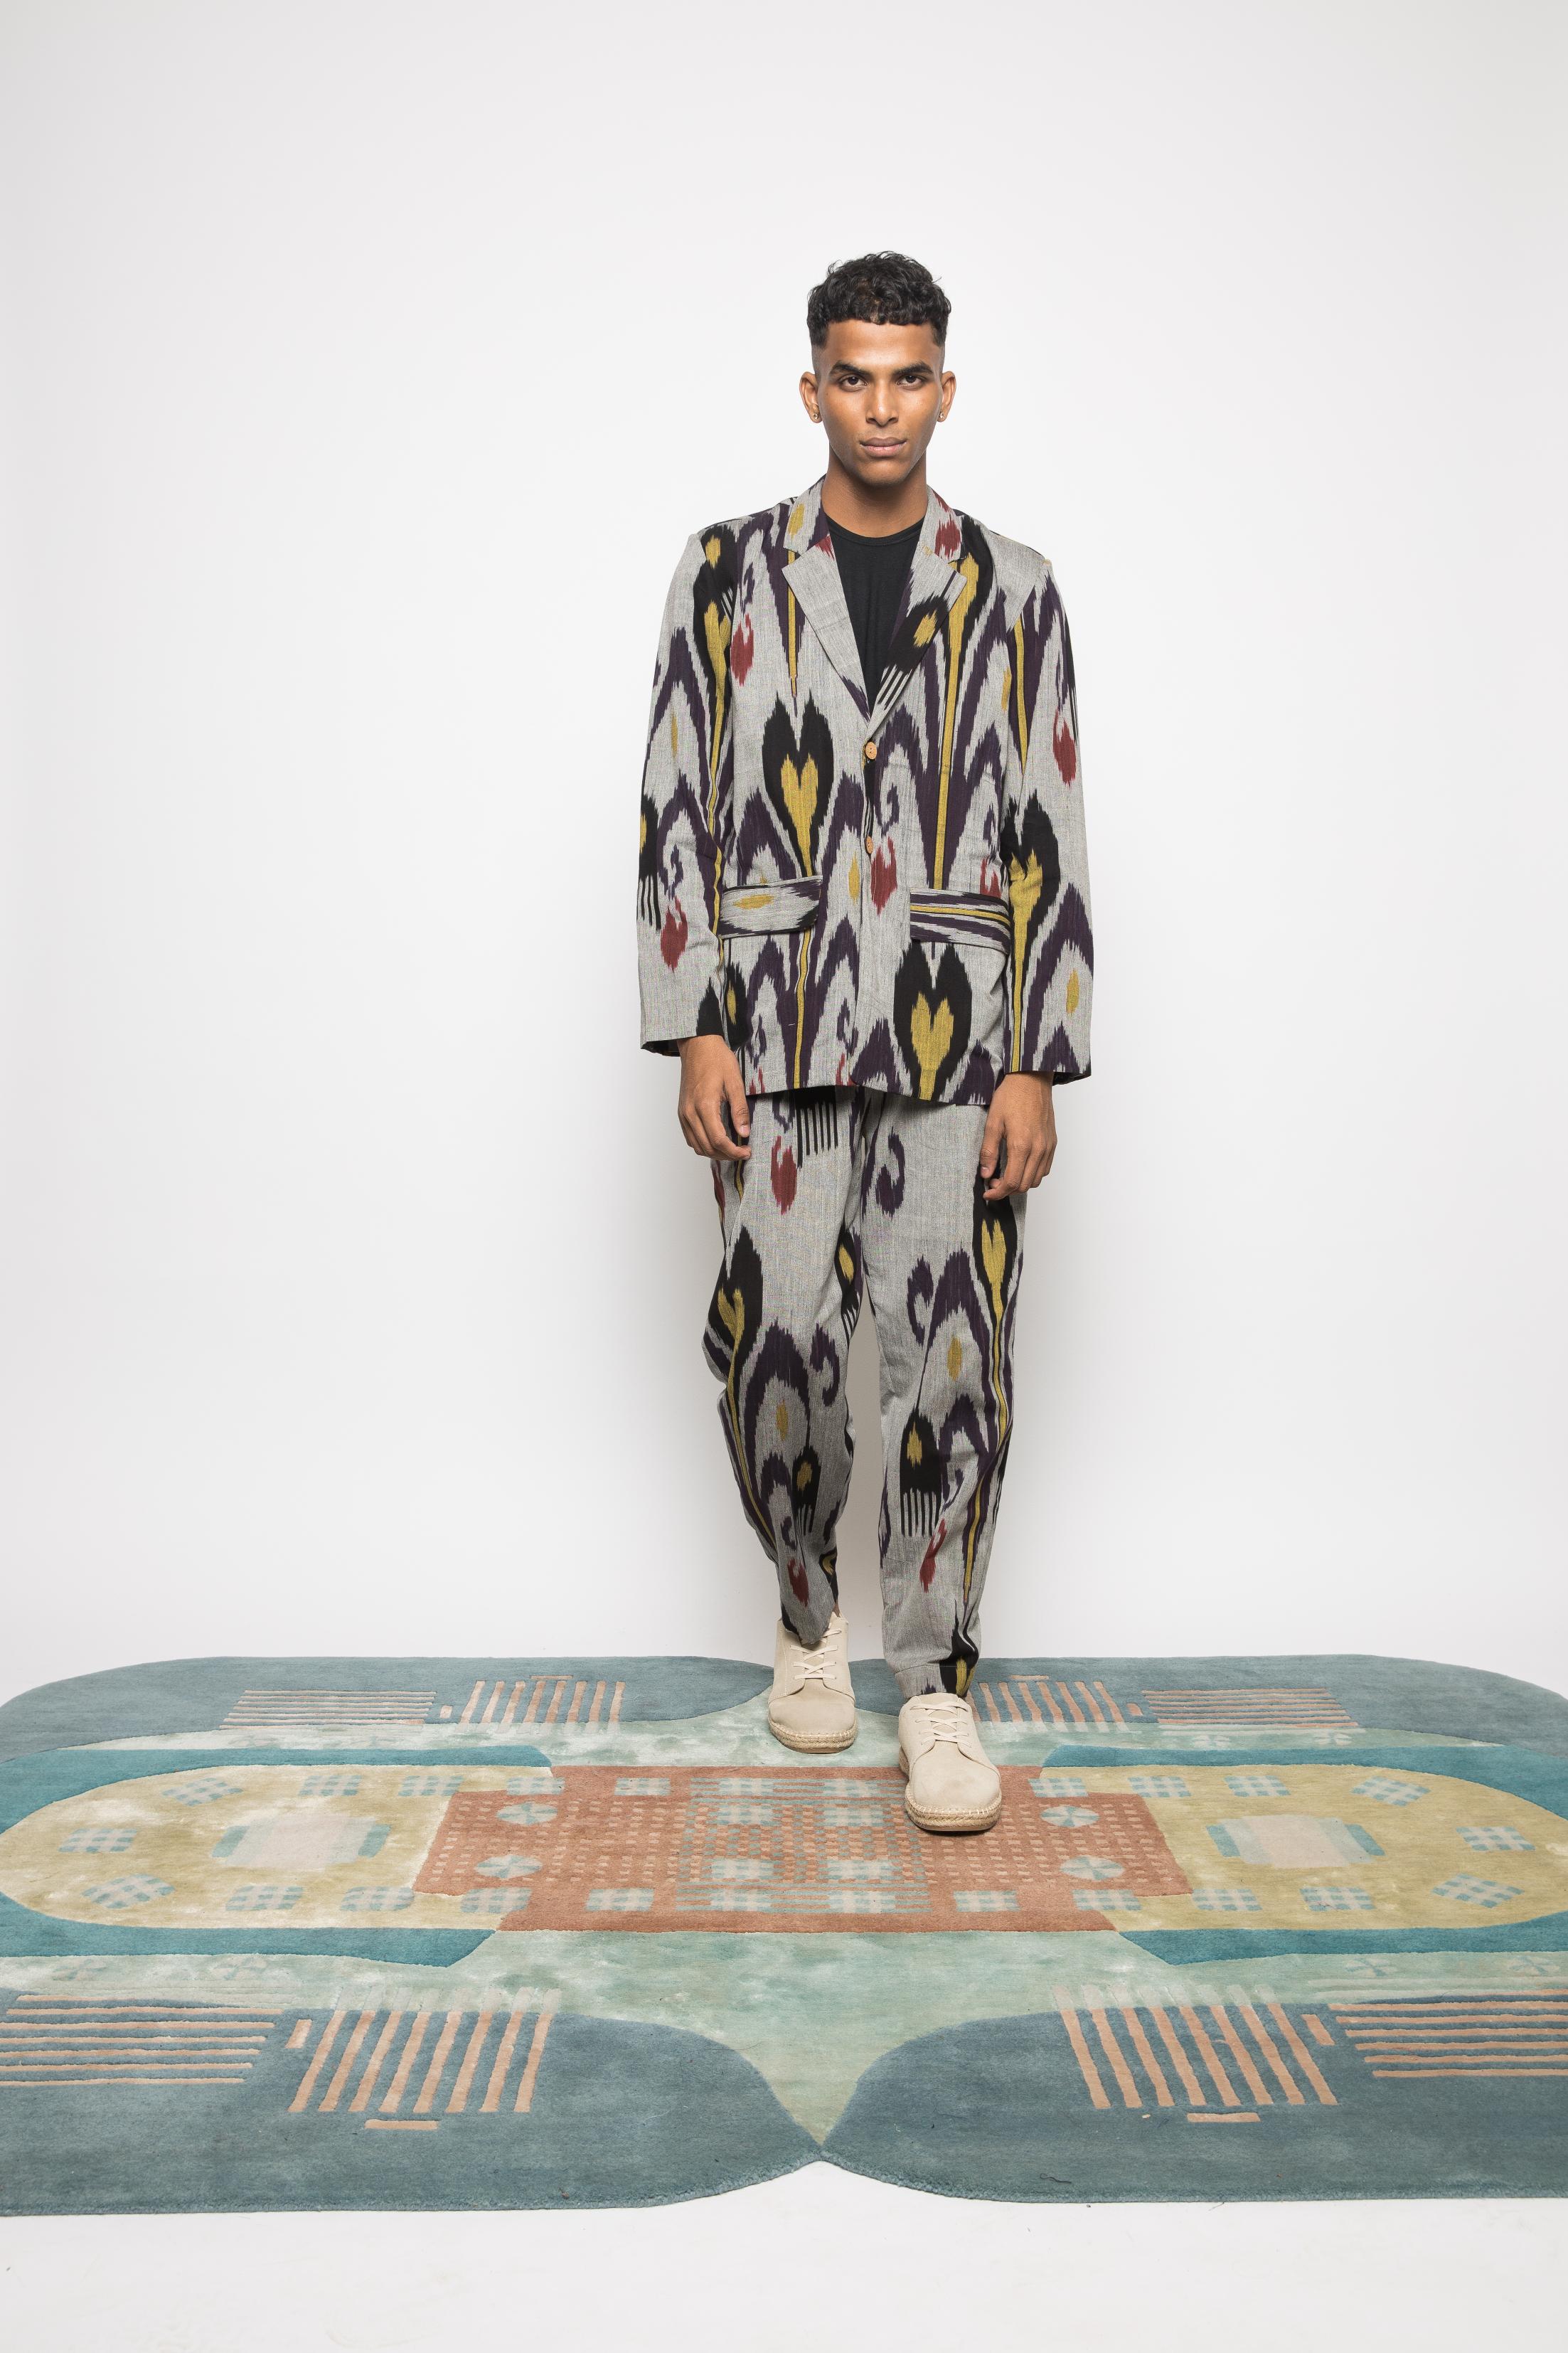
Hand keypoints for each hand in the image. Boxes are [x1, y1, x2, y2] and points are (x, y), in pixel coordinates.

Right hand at [678, 1035, 751, 1162]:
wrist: (697, 1046)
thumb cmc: (716, 1059)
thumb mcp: (735, 1082)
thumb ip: (739, 1109)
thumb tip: (744, 1132)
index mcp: (704, 1105)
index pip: (719, 1140)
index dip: (734, 1151)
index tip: (747, 1152)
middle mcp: (690, 1113)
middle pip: (707, 1147)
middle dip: (726, 1155)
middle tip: (742, 1152)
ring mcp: (684, 1113)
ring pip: (697, 1146)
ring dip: (714, 1153)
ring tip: (731, 1149)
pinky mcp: (682, 1112)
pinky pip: (690, 1137)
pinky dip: (703, 1145)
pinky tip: (717, 1141)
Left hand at [979, 1074, 1055, 1200]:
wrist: (1031, 1079)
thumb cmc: (1011, 1097)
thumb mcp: (992, 1123)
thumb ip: (988, 1151)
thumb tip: (985, 1174)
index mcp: (1021, 1145)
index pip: (1011, 1182)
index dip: (998, 1193)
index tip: (987, 1193)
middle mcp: (1038, 1149)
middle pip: (1024, 1185)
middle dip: (1007, 1190)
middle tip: (993, 1183)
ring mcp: (1048, 1147)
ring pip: (1036, 1180)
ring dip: (1020, 1183)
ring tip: (1006, 1175)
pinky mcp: (1053, 1142)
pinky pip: (1045, 1168)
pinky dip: (1032, 1174)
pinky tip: (1021, 1166)